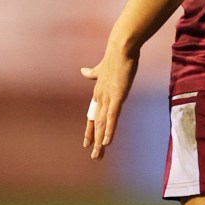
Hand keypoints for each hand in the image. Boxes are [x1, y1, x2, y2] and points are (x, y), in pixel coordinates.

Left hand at [81, 45, 139, 159]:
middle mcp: (100, 97)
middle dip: (95, 140)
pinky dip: (108, 130)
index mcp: (98, 92)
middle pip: (96, 123)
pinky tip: (106, 141)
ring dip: (100, 140)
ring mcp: (108, 97)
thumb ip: (93, 72)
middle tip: (94, 156)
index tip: (87, 142)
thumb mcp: (102, 67)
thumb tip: (83, 71)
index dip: (89, 129)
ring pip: (102, 123)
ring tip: (98, 154)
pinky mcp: (117, 96)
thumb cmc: (114, 56)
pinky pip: (112, 117)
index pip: (92, 115)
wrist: (120, 47)